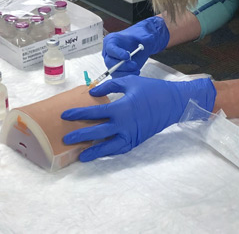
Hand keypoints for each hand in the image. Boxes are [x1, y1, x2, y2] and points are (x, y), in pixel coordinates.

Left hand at [61, 75, 215, 161]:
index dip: (78, 114)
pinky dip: (109, 151)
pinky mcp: (137, 140)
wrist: (172, 103)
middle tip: (66, 138)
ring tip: (81, 156)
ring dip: (94, 152)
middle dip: (80, 136)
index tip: (65, 115)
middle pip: (97, 133)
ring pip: (108, 147)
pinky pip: (120, 149)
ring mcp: (131, 135)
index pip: (94, 113)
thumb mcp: (130, 82)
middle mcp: (124, 125)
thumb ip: (110, 86)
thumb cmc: (151, 89)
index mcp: (121, 108)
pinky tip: (101, 152)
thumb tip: (94, 92)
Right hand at [102, 16, 169, 76]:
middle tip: (134, 65)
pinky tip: (135, 72)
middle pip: (110, 62)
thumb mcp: (144, 36)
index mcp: (111, 40)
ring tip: (136, 69)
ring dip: (126, 72)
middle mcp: (109, 52)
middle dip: (123, 65)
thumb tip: (147, 41)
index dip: (118, 53)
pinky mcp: (116, 70)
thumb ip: (145, 39)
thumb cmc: (140, 38)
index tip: (128, 56)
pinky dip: (127, 76)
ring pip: (114, 72)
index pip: (110, 48)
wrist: (142, 45)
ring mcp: (111, 62)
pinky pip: (119, 77)